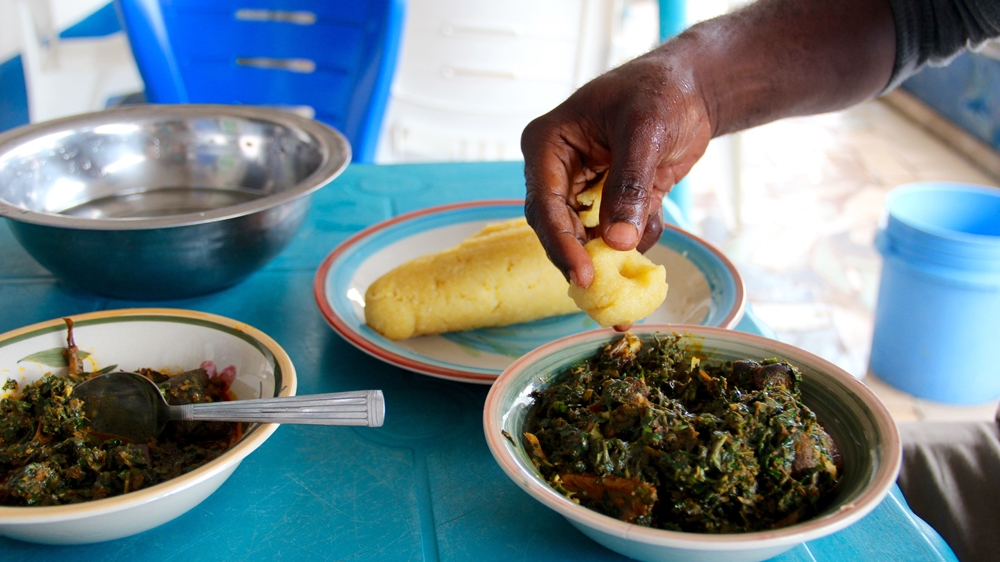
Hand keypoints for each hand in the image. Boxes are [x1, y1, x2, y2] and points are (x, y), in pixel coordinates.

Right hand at [522, 50, 712, 292]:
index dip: (561, 244)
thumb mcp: (644, 132)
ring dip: (619, 249)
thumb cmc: (659, 93)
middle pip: (560, 230)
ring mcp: (585, 191)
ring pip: (590, 239)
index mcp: (548, 146)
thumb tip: (618, 242)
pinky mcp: (612, 203)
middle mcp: (558, 173)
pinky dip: (641, 234)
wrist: (692, 89)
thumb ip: (629, 186)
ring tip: (645, 238)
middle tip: (608, 297)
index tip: (584, 275)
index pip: (544, 205)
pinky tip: (658, 209)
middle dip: (586, 258)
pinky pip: (619, 235)